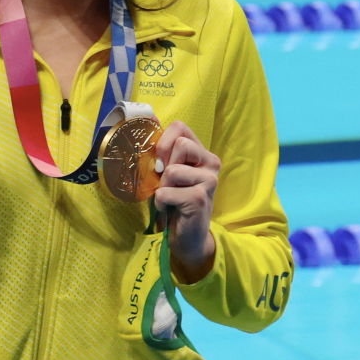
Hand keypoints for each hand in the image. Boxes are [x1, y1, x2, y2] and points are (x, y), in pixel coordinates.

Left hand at [153, 121, 219, 283]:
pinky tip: (170, 209)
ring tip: (170, 197)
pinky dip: (160, 202)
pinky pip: (165, 192)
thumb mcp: (169, 173)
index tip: (160, 160)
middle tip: (167, 183)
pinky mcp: (199, 199)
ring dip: (162, 186)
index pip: (181, 127)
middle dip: (164, 165)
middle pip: (180, 145)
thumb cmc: (175, 201)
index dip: (163, 141)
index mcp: (203, 154)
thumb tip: (148, 122)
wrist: (188, 237)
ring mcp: (208, 181)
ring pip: (171, 170)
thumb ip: (165, 151)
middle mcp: (211, 164)